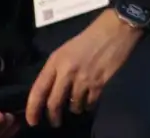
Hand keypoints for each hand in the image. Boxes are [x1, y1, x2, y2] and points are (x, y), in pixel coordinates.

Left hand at [27, 9, 141, 127]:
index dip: (32, 109)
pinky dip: (88, 105)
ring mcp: (84, 78)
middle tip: (55, 122)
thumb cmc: (91, 35)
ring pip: (73, 104)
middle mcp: (67, 71)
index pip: (38, 90)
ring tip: (77, 107)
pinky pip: (90, 101)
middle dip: (53, 116)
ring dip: (74, 109)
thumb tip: (52, 88)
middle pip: (54, 102)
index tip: (32, 121)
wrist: (117, 27)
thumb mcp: (67, 49)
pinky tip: (89, 102)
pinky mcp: (100, 82)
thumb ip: (57, 68)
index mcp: (56, 61)